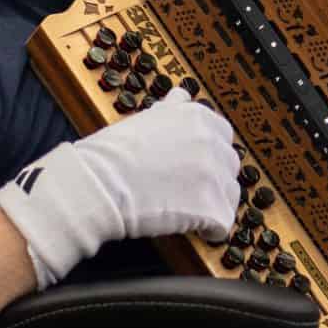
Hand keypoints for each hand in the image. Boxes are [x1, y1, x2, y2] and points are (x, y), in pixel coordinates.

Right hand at [0, 98, 239, 289]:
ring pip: (229, 195)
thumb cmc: (111, 154)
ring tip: (187, 212)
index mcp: (198, 118)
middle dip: (212, 179)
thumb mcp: (144, 118)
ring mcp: (216, 176)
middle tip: (185, 191)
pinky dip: (210, 231)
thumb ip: (171, 110)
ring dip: (213, 204)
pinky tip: (192, 230)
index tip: (190, 167)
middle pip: (228, 166)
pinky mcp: (213, 208)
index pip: (221, 135)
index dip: (207, 155)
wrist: (98, 184)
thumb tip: (180, 96)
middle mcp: (213, 142)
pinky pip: (223, 225)